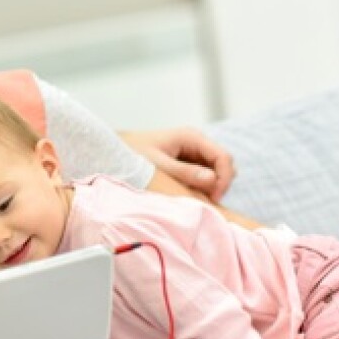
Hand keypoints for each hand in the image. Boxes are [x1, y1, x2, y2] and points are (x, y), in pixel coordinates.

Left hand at [121, 127, 235, 202]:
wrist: (114, 151)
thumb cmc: (132, 154)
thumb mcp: (157, 165)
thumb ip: (184, 172)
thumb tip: (212, 180)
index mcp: (191, 137)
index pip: (224, 157)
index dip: (224, 179)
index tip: (213, 199)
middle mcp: (196, 142)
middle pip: (223, 165)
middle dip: (218, 184)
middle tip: (204, 202)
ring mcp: (193, 152)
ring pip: (216, 171)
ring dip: (209, 186)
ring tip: (192, 197)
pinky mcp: (188, 162)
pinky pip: (203, 175)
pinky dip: (200, 186)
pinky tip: (186, 194)